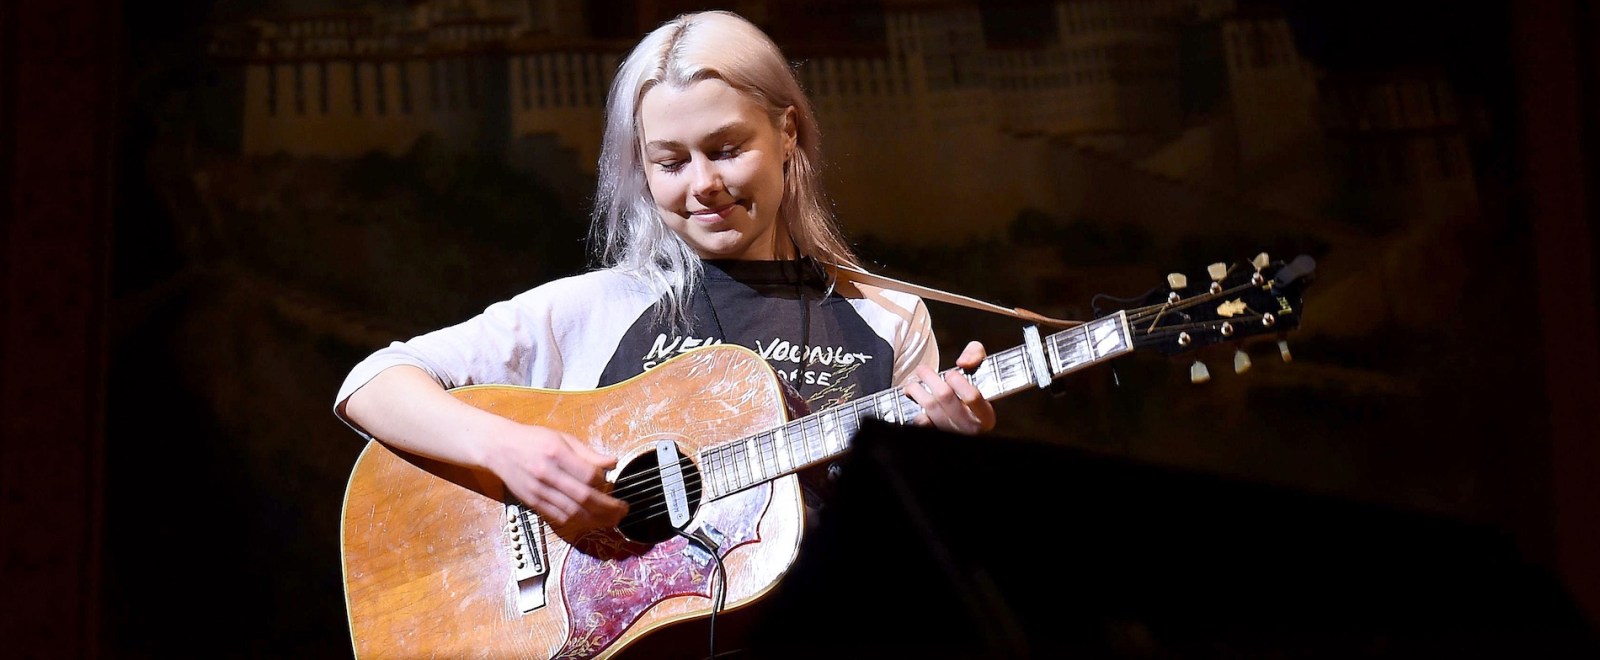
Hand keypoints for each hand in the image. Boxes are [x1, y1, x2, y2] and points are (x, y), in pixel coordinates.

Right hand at [480, 423, 627, 537]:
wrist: (499, 448)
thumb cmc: (533, 440)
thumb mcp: (562, 438)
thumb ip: (588, 453)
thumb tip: (612, 463)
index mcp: (556, 453)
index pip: (588, 475)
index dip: (605, 483)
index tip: (613, 485)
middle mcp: (547, 474)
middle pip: (583, 498)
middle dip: (607, 508)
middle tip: (623, 510)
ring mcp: (538, 491)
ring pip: (572, 513)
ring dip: (595, 520)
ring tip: (611, 520)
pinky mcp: (533, 503)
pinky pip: (558, 518)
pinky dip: (577, 522)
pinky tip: (589, 520)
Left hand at [904, 341, 995, 434]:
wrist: (967, 416)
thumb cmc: (973, 391)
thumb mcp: (982, 369)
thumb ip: (976, 355)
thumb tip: (963, 362)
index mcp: (985, 413)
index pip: (971, 396)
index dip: (957, 380)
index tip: (951, 373)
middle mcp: (969, 426)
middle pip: (945, 397)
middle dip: (930, 378)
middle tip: (922, 370)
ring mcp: (953, 431)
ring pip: (930, 408)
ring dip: (916, 391)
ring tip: (913, 383)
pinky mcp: (938, 433)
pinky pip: (923, 423)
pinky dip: (916, 412)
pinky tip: (916, 402)